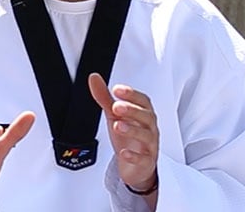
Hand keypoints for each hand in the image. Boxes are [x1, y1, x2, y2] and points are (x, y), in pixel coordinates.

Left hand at [88, 73, 158, 191]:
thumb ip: (105, 98)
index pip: (143, 101)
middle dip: (132, 110)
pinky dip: (134, 156)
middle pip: (147, 117)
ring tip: (118, 126)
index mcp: (143, 115)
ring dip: (133, 130)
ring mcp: (150, 146)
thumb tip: (94, 78)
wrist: (136, 166)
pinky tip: (124, 152)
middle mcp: (149, 129)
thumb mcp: (115, 116)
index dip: (132, 94)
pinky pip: (144, 159)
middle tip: (116, 106)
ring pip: (147, 137)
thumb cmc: (129, 138)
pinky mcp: (146, 163)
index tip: (117, 90)